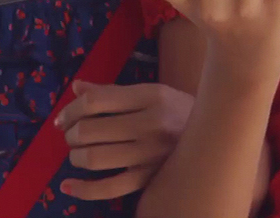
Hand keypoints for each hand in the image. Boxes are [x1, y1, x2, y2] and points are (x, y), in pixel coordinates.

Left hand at [53, 80, 193, 199]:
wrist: (217, 135)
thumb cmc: (177, 110)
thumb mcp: (151, 92)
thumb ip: (112, 92)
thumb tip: (75, 88)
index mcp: (150, 96)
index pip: (96, 102)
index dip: (71, 110)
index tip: (62, 118)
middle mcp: (150, 124)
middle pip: (91, 130)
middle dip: (72, 134)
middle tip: (72, 136)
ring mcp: (151, 154)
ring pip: (96, 159)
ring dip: (76, 157)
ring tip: (77, 154)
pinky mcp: (150, 178)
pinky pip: (109, 189)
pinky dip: (83, 190)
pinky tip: (67, 186)